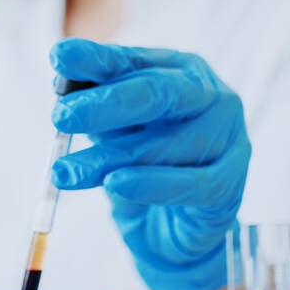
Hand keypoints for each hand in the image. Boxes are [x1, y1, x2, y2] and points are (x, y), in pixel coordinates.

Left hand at [49, 38, 250, 289]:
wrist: (171, 232)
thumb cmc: (140, 170)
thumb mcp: (111, 134)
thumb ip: (94, 110)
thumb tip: (61, 83)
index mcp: (178, 71)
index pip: (132, 61)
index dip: (96, 59)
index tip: (58, 57)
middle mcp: (210, 96)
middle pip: (158, 93)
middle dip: (105, 104)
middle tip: (61, 117)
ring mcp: (229, 138)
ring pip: (166, 144)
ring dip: (109, 157)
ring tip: (65, 171)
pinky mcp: (231, 184)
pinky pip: (192, 184)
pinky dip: (151, 184)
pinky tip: (116, 184)